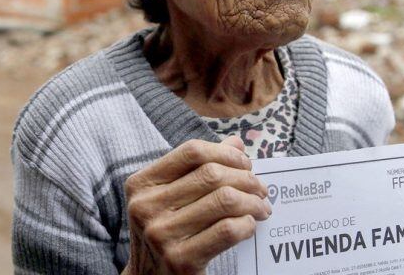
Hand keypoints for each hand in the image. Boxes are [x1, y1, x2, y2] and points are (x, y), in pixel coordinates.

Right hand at [122, 137, 269, 274]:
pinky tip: (250, 225)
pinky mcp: (180, 260)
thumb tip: (236, 143)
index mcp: (142, 184)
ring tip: (262, 206)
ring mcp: (161, 235)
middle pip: (212, 174)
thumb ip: (200, 168)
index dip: (225, 153)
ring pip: (225, 200)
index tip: (245, 164)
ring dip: (253, 201)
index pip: (192, 151)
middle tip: (261, 188)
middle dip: (246, 178)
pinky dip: (247, 223)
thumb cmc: (167, 232)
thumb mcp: (172, 197)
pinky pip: (228, 229)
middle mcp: (145, 207)